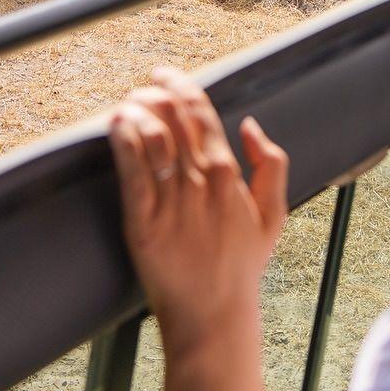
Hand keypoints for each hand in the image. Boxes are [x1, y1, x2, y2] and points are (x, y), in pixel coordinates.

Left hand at [109, 67, 287, 358]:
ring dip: (136, 110)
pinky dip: (123, 141)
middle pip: (174, 119)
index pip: (202, 114)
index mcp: (230, 175)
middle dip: (156, 91)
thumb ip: (271, 164)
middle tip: (144, 83)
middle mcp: (201, 184)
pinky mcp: (143, 226)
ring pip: (151, 138)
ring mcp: (171, 205)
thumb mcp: (274, 215)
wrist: (213, 316)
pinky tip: (116, 125)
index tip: (165, 74)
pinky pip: (131, 173)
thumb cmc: (241, 266)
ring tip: (127, 103)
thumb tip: (250, 125)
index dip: (181, 86)